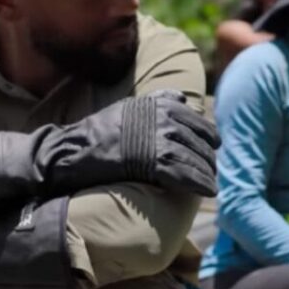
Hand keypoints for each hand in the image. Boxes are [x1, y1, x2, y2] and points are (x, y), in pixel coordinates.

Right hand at [43, 89, 220, 196]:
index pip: (196, 121)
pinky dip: (198, 183)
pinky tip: (208, 191)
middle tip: (213, 171)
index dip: (208, 136)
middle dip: (208, 158)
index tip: (214, 147)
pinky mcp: (151, 160)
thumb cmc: (100, 130)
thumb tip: (181, 96)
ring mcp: (157, 138)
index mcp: (159, 104)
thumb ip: (157, 101)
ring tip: (211, 184)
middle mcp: (162, 118)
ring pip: (193, 158)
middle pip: (198, 141)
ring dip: (205, 173)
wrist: (75, 148)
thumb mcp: (129, 106)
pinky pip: (183, 173)